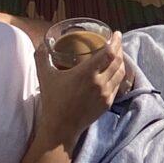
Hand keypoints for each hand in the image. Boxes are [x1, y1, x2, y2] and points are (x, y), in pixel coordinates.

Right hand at [36, 30, 126, 146]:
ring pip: (120, 73)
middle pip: (118, 61)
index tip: (116, 34)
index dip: (116, 41)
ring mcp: (106, 94)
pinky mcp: (107, 104)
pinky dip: (118, 75)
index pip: (109, 53)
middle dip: (120, 49)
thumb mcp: (44, 76)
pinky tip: (114, 72)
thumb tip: (43, 42)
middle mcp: (100, 83)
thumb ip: (42, 56)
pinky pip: (117, 85)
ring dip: (121, 61)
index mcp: (87, 73)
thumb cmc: (52, 101)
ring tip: (117, 55)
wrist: (61, 128)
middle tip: (116, 42)